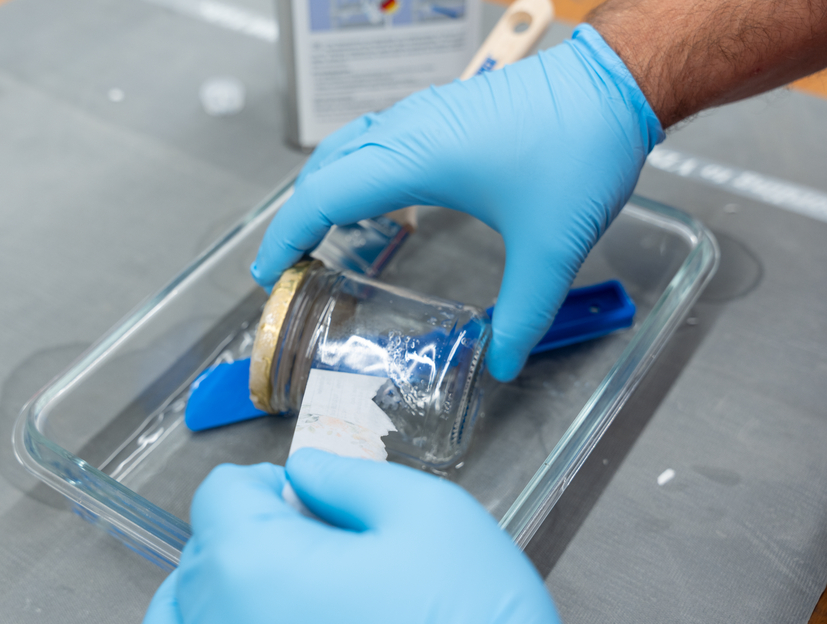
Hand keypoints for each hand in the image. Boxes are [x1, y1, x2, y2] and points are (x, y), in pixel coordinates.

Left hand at [143, 448, 559, 623]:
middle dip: (252, 536)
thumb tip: (305, 473)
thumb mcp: (429, 516)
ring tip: (286, 590)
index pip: (218, 497)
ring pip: (183, 618)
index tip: (313, 500)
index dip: (268, 484)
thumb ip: (351, 479)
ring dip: (218, 593)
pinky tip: (270, 622)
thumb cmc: (475, 622)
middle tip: (322, 549)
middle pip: (200, 559)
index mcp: (254, 568)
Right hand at [251, 24, 663, 380]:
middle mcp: (407, 128)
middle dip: (295, 218)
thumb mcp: (552, 246)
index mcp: (415, 156)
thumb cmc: (580, 150)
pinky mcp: (441, 113)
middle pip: (323, 171)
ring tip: (317, 238)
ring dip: (322, 191)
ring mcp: (423, 115)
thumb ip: (525, 313)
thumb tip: (505, 364)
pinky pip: (373, 141)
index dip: (286, 236)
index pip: (323, 196)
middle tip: (287, 267)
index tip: (267, 274)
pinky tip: (372, 202)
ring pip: (346, 150)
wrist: (612, 85)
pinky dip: (352, 173)